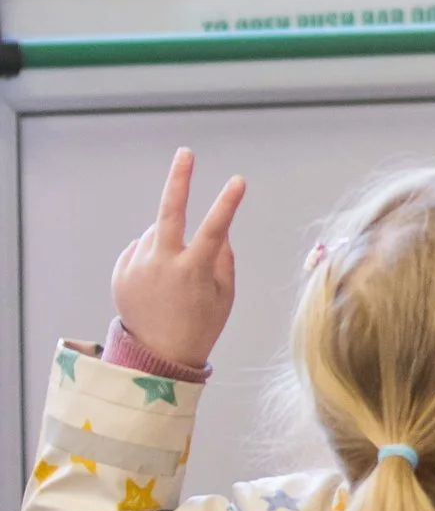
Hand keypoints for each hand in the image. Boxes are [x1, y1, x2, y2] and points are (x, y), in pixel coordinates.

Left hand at [112, 147, 244, 368]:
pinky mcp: (120, 272)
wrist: (158, 357)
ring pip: (157, 233)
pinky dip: (151, 253)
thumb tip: (216, 230)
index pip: (215, 230)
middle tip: (185, 153)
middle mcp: (161, 265)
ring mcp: (136, 268)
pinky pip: (140, 248)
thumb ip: (223, 258)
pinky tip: (156, 279)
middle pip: (168, 213)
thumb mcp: (224, 295)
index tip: (238, 180)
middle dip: (179, 179)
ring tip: (173, 274)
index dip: (227, 203)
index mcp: (193, 272)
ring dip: (168, 239)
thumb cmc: (201, 324)